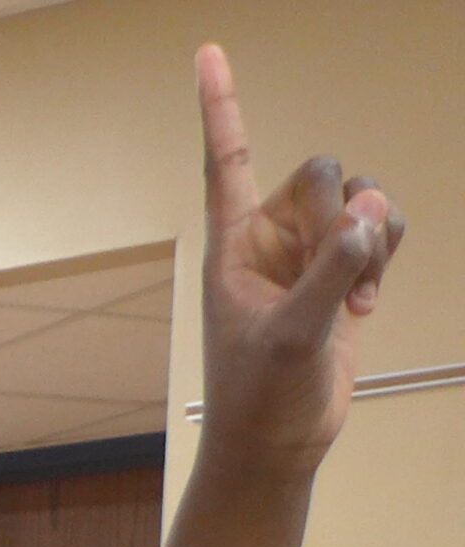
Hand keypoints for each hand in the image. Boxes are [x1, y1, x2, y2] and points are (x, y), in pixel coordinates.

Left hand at [195, 43, 401, 484]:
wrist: (278, 446)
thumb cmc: (258, 399)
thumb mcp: (290, 335)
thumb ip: (330, 270)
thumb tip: (366, 212)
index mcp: (232, 247)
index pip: (226, 161)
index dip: (221, 107)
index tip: (207, 52)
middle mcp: (268, 241)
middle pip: (321, 174)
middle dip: (340, 213)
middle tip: (341, 268)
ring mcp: (308, 256)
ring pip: (358, 199)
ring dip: (370, 238)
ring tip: (356, 297)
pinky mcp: (341, 275)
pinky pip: (379, 227)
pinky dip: (385, 251)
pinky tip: (369, 299)